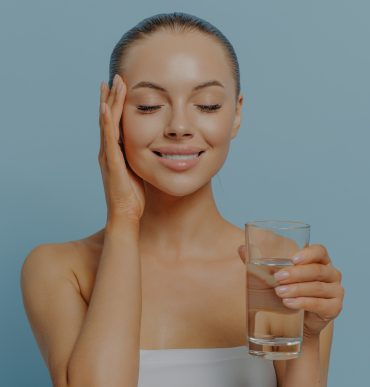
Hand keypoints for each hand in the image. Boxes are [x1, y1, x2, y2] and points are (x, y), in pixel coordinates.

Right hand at [99, 74, 144, 223]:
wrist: (125, 215)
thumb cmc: (133, 196)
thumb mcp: (137, 170)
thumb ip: (138, 157)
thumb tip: (150, 146)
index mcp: (114, 152)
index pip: (114, 123)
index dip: (116, 105)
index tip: (121, 88)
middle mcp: (107, 151)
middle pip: (108, 118)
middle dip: (111, 97)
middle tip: (115, 77)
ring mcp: (107, 156)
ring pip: (107, 124)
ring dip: (110, 103)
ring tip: (112, 84)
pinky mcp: (112, 164)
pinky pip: (108, 140)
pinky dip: (107, 123)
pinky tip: (106, 108)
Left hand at [238, 244, 343, 337]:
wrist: (298, 321)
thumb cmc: (288, 290)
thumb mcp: (274, 275)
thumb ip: (258, 261)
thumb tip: (241, 248)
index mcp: (320, 260)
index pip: (320, 251)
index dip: (309, 253)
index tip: (293, 258)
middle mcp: (331, 273)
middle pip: (317, 270)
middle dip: (296, 274)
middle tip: (277, 278)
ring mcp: (335, 291)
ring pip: (317, 287)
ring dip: (297, 289)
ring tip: (279, 292)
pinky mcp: (334, 308)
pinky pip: (320, 304)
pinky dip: (303, 303)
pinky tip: (288, 303)